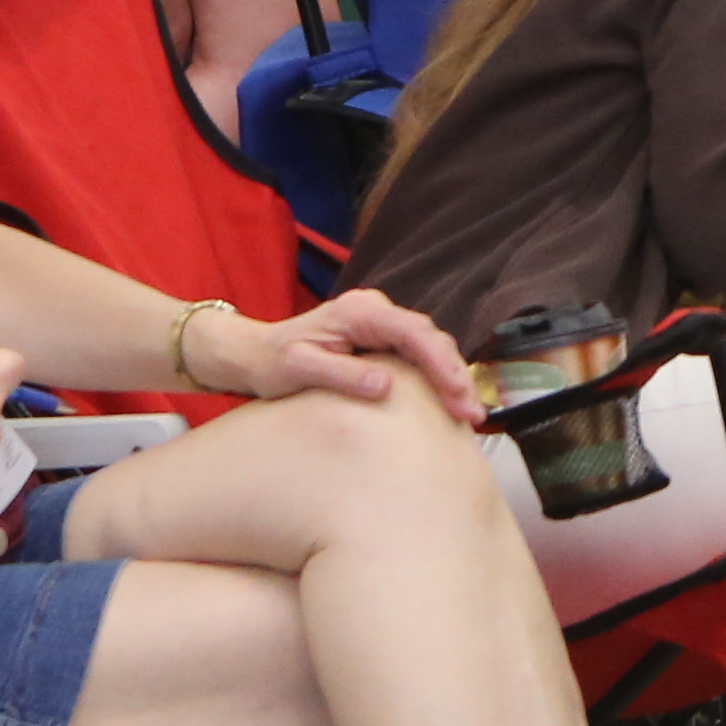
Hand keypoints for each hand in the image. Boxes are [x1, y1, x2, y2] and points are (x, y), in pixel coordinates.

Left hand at [218, 287, 480, 421]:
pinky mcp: (382, 340)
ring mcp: (381, 324)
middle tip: (472, 414)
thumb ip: (341, 374)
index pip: (414, 333)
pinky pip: (419, 355)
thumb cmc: (272, 362)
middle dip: (456, 375)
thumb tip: (385, 387)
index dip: (441, 364)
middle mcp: (376, 311)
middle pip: (430, 338)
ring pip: (430, 346)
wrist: (254, 354)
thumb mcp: (299, 369)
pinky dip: (437, 378)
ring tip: (469, 414)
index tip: (458, 394)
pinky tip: (448, 403)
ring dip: (452, 378)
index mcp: (360, 312)